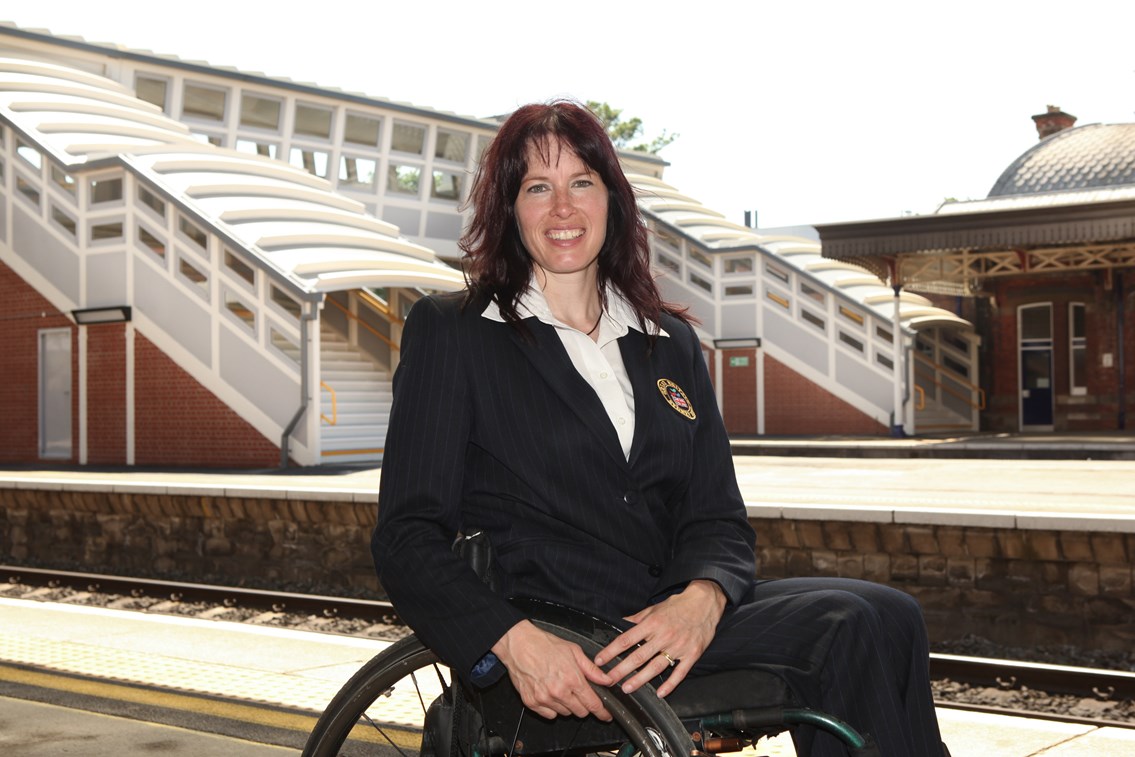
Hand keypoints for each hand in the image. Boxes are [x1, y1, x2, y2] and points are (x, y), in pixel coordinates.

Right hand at [491, 620, 614, 720]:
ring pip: (565, 714)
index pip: (592, 704)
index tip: (605, 716)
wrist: (519, 644)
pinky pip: (549, 715)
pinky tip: (549, 693)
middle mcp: (558, 692)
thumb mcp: (574, 651)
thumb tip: (607, 680)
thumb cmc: (545, 645)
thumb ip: (591, 669)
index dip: (602, 712)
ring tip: (560, 687)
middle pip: (580, 712)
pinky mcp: (531, 702)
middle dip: (583, 705)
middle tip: (578, 692)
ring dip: (567, 705)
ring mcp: (544, 699)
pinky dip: (552, 708)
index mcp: (572, 678)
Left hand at [593, 580, 725, 696]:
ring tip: (627, 688)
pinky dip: (670, 684)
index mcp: (652, 623)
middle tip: (608, 680)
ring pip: (656, 667)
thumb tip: (620, 624)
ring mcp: (678, 647)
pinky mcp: (692, 654)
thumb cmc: (678, 606)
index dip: (611, 651)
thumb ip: (637, 619)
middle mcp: (663, 636)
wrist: (705, 603)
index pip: (626, 639)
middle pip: (638, 656)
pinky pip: (680, 672)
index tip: (600, 660)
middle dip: (621, 669)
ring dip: (640, 680)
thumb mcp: (654, 609)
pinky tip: (660, 693)